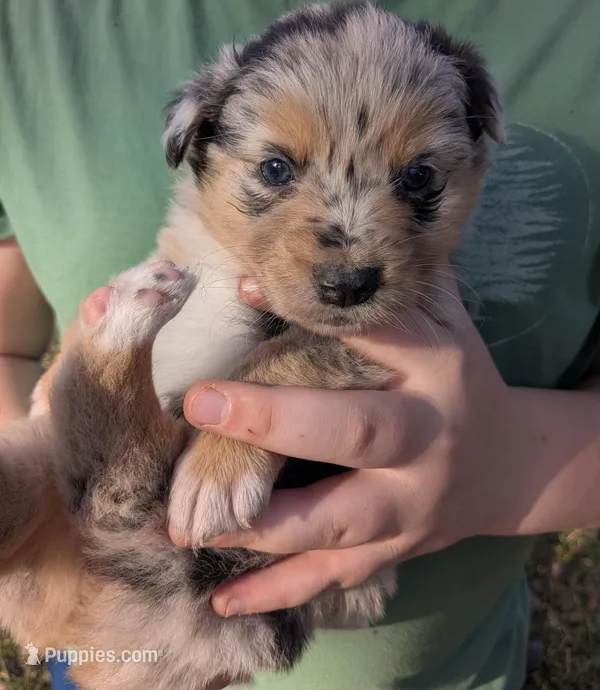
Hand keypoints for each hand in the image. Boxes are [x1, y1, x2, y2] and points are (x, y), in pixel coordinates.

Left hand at [175, 268, 538, 618]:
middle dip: (276, 419)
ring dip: (262, 521)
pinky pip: (333, 574)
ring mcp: (410, 503)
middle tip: (203, 403)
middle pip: (355, 429)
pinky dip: (278, 591)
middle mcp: (426, 437)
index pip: (376, 333)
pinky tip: (224, 599)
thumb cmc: (458, 380)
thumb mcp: (445, 323)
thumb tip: (349, 229)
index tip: (243, 289)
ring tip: (193, 518)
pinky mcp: (395, 548)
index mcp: (436, 368)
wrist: (507, 465)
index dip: (312, 312)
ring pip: (336, 517)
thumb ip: (402, 283)